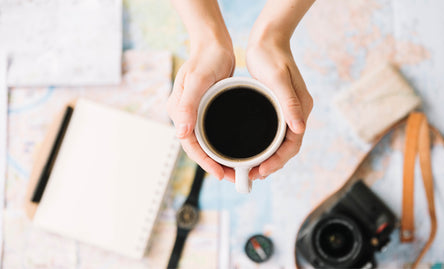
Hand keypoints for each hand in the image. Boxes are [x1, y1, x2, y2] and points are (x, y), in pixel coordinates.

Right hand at [167, 41, 235, 179]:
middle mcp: (185, 115)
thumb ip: (187, 105)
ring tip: (236, 169)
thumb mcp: (197, 80)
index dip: (204, 162)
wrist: (214, 44)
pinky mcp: (207, 110)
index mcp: (178, 111)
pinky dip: (223, 144)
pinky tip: (236, 150)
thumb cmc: (205, 59)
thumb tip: (180, 133)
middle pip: (198, 147)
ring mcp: (196, 113)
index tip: (220, 173)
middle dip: (213, 164)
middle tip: (233, 177)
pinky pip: (213, 133)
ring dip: (219, 157)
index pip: (189, 144)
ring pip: (206, 143)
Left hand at [246, 35, 313, 179]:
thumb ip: (289, 103)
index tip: (263, 170)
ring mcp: (287, 111)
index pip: (294, 144)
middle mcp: (296, 113)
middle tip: (253, 176)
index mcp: (301, 109)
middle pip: (287, 147)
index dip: (279, 160)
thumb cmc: (272, 57)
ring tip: (252, 170)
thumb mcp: (279, 79)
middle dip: (272, 164)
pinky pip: (273, 133)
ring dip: (268, 158)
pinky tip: (253, 151)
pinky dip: (264, 145)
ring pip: (279, 143)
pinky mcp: (277, 108)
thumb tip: (299, 129)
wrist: (268, 40)